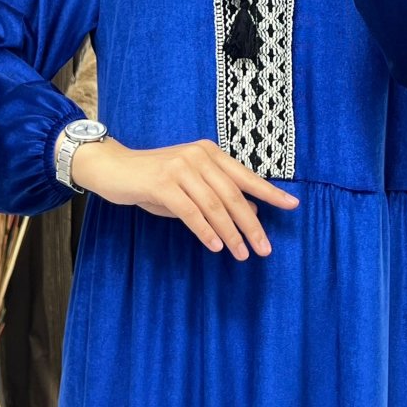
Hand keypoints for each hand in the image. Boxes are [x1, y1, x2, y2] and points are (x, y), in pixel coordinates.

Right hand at [66, 134, 299, 259]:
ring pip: (214, 205)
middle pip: (232, 194)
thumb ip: (218, 197)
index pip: (244, 175)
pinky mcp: (162, 182)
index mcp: (207, 152)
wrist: (113, 168)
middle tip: (264, 248)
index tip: (293, 206)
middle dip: (251, 224)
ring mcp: (179, 167)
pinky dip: (205, 231)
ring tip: (242, 254)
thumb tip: (253, 215)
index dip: (269, 192)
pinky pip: (190, 211)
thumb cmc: (154, 179)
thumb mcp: (190, 185)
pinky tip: (215, 246)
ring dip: (230, 233)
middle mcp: (197, 155)